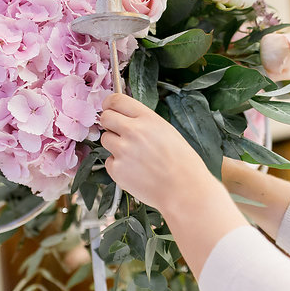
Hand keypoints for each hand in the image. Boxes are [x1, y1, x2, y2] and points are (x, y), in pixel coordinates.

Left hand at [99, 93, 214, 212]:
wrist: (184, 190)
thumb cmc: (182, 162)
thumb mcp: (167, 131)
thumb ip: (144, 123)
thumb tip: (125, 118)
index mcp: (147, 118)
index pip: (117, 100)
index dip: (110, 103)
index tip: (109, 108)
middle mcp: (132, 131)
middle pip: (105, 117)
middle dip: (109, 123)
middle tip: (118, 132)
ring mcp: (122, 150)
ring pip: (105, 139)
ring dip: (114, 145)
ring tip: (134, 156)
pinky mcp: (116, 169)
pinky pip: (109, 161)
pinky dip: (118, 166)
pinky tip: (134, 171)